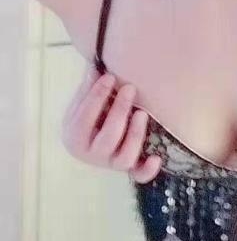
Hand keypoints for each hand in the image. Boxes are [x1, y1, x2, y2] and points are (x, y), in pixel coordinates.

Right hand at [61, 65, 162, 183]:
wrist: (93, 139)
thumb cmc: (91, 114)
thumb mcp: (84, 102)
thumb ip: (89, 87)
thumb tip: (95, 65)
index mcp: (74, 137)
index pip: (83, 119)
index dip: (96, 98)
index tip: (110, 77)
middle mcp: (91, 154)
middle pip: (107, 138)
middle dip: (120, 111)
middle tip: (130, 88)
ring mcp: (110, 163)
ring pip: (124, 158)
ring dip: (135, 135)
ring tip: (142, 113)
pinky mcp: (128, 168)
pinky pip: (138, 175)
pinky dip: (147, 170)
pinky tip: (157, 158)